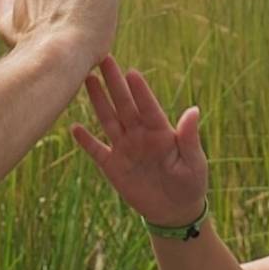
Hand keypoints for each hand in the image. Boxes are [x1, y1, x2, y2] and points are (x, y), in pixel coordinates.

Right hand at [71, 55, 207, 226]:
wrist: (174, 211)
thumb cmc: (190, 183)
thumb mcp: (194, 162)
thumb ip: (189, 137)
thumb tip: (194, 110)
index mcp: (161, 132)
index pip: (148, 107)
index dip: (140, 91)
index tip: (131, 72)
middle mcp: (140, 135)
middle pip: (124, 105)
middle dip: (114, 83)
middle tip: (103, 58)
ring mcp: (125, 149)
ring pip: (108, 120)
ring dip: (98, 101)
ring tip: (87, 79)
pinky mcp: (113, 166)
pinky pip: (96, 150)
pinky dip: (85, 140)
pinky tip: (74, 127)